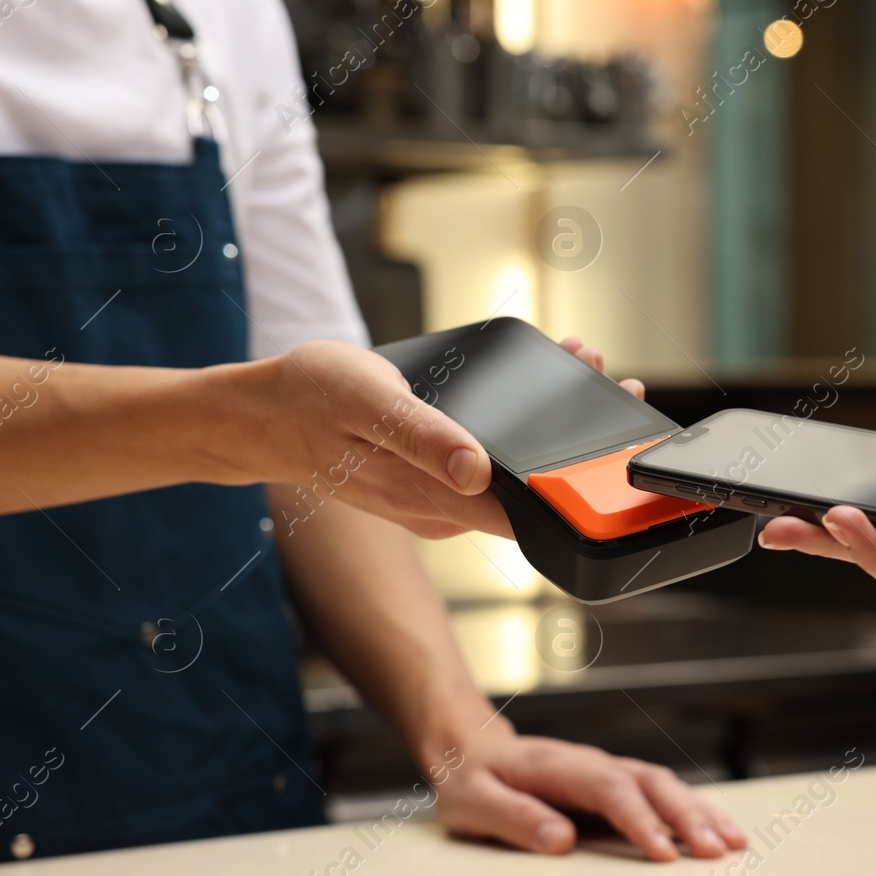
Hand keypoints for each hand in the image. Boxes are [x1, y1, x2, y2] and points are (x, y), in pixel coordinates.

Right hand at [253, 336, 641, 539]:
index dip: (579, 482)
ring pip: (511, 475)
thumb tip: (477, 471)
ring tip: (580, 366)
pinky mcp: (429, 484)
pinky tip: (529, 391)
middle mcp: (442, 509)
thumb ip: (424, 438)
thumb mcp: (367, 402)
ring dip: (549, 431)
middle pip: (530, 491)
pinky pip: (486, 465)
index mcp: (433, 498)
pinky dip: (515, 432)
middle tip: (611, 382)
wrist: (257, 416)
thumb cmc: (308, 399)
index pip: (527, 509)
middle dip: (577, 443)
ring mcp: (437, 500)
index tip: (618, 435)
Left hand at [431, 727, 746, 860]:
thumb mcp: (473, 802)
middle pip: (649, 782)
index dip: (639, 819)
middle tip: (717, 850)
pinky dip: (693, 811)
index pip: (609, 788)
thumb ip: (513, 818)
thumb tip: (560, 840)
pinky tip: (717, 831)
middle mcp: (592, 763)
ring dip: (700, 812)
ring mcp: (607, 771)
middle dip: (687, 815)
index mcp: (558, 765)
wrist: (472, 751)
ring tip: (733, 843)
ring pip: (664, 785)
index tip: (662, 853)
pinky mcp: (615, 785)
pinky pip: (661, 794)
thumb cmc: (471, 781)